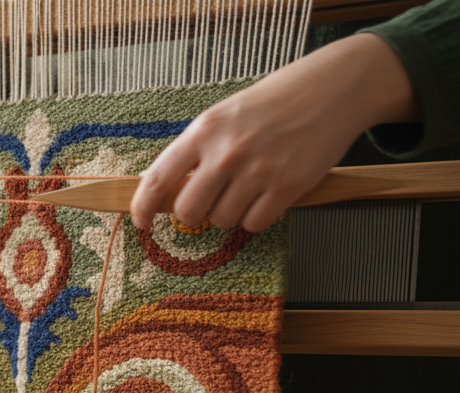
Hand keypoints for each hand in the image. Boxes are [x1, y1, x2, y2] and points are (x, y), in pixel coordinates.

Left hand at [131, 33, 420, 231]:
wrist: (331, 89)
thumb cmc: (271, 105)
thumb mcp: (223, 116)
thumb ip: (195, 151)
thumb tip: (162, 191)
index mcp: (204, 131)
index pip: (157, 179)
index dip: (142, 208)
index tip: (141, 223)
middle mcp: (227, 152)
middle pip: (188, 212)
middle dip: (194, 214)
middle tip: (208, 203)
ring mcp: (258, 170)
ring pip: (222, 220)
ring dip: (229, 213)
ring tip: (246, 188)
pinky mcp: (288, 186)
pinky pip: (254, 224)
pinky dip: (256, 217)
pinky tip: (267, 195)